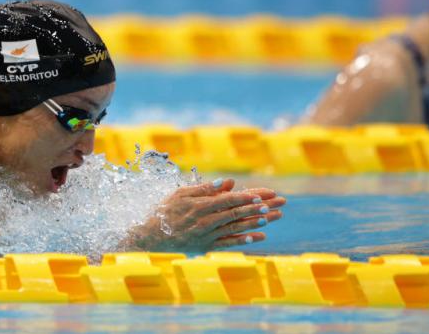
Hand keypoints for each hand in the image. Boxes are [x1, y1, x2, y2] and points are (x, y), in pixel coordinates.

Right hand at [126, 178, 285, 251]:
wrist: (151, 237)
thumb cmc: (165, 211)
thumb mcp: (181, 194)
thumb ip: (205, 188)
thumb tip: (227, 182)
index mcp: (201, 206)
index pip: (229, 200)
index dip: (247, 197)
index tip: (262, 194)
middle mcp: (206, 221)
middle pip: (237, 213)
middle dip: (258, 207)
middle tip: (276, 204)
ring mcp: (207, 235)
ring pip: (236, 228)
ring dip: (255, 222)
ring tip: (271, 218)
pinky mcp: (207, 246)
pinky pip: (229, 243)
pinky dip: (245, 240)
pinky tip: (259, 237)